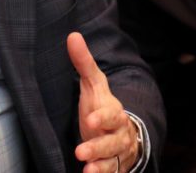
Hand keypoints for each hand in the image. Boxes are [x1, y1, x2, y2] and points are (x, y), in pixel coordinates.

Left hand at [68, 32, 140, 172]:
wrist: (123, 134)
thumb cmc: (102, 107)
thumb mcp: (94, 86)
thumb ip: (84, 64)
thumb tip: (72, 36)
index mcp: (114, 112)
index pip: (112, 114)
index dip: (102, 117)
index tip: (90, 119)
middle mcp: (118, 134)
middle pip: (112, 141)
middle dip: (98, 147)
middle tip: (80, 151)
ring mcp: (116, 152)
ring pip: (112, 160)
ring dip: (100, 166)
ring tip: (86, 170)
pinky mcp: (113, 167)